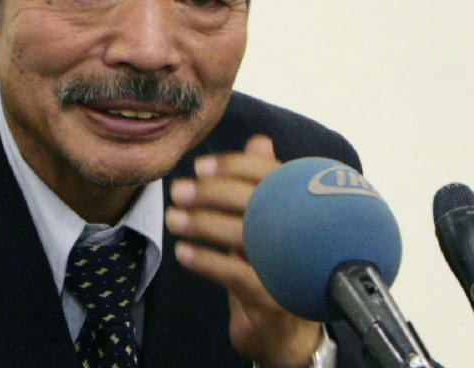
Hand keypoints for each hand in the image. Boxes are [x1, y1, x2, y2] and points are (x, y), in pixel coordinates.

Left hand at [166, 135, 321, 367]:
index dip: (234, 166)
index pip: (270, 176)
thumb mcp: (264, 225)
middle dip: (212, 192)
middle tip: (178, 190)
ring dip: (203, 223)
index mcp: (300, 210)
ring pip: (244, 236)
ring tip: (172, 218)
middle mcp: (301, 235)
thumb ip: (262, 183)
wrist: (287, 334)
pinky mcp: (274, 300)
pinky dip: (206, 261)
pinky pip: (237, 275)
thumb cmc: (273, 270)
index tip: (200, 166)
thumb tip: (259, 140)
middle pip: (257, 201)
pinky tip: (184, 252)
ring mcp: (289, 268)